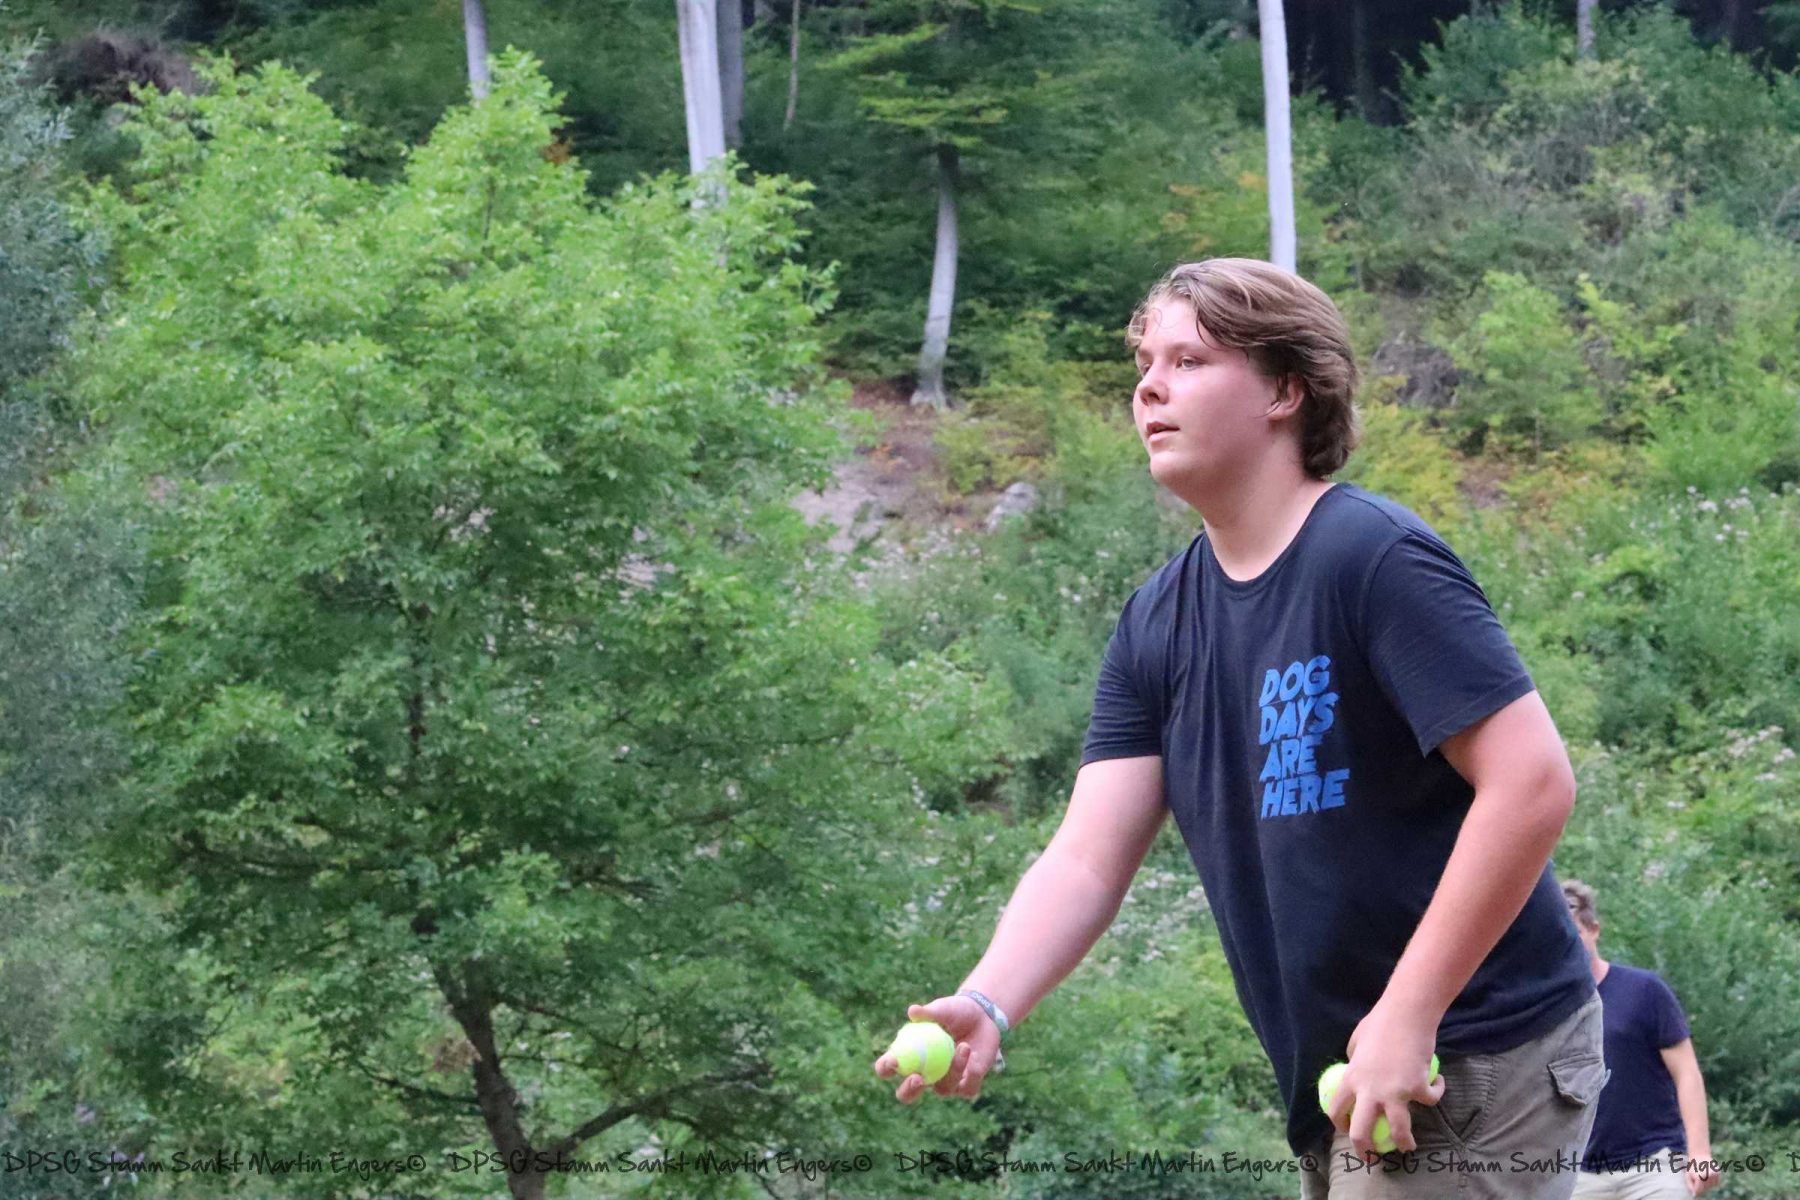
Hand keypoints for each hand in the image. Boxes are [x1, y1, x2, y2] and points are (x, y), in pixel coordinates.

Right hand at [872, 996, 1000, 1103]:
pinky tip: (975, 1055)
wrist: (983, 1016)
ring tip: (964, 1045)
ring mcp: (944, 1083)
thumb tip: (913, 1011)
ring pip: (943, 1090)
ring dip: (953, 1070)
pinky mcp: (967, 1086)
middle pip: (907, 1094)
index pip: (887, 1067)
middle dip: (909, 1090)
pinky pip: (967, 1089)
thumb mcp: (943, 1009)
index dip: (885, 1067)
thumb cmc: (956, 1011)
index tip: (893, 1061)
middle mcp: (923, 1074)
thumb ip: (929, 1013)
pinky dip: (972, 1074)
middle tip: (917, 1078)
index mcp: (908, 1056)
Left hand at [1329, 1005, 1445, 1162]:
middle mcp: (1370, 1090)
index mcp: (1352, 1078)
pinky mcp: (1419, 1087)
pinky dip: (1436, 1093)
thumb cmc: (1380, 1022)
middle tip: (1371, 1157)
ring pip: (1398, 1130)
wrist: (1406, 1013)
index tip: (1345, 1130)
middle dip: (1365, 1150)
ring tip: (1408, 1147)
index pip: (1337, 1109)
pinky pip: (1430, 1099)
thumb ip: (1355, 1059)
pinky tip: (1438, 1085)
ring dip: (1405, 1142)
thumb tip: (1354, 1066)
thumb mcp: (1357, 1040)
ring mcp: (1395, 1092)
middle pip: (1362, 1132)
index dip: (1339, 1124)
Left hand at [1685, 1151, 1720, 1195]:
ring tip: (1702, 1176)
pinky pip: (1716, 1183)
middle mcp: (1707, 1176)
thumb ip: (1690, 1185)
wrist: (1699, 1154)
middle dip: (1701, 1187)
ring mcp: (1714, 1174)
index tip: (1694, 1190)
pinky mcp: (1718, 1173)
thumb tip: (1694, 1194)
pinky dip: (1712, 1182)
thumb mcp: (1688, 1175)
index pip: (1698, 1190)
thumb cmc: (1692, 1166)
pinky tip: (1708, 1176)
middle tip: (1697, 1179)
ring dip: (1707, 1185)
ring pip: (1711, 1186)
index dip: (1695, 1191)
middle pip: (1705, 1189)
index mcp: (1699, 1176)